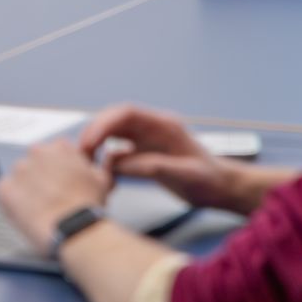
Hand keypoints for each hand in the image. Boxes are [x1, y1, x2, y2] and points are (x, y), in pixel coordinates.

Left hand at [0, 139, 112, 251]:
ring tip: (39, 208)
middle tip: (50, 197)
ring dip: (26, 189)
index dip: (57, 169)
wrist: (74, 228)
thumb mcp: (102, 179)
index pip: (54, 152)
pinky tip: (27, 212)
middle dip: (40, 177)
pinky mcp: (5, 189)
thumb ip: (92, 166)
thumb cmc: (88, 207)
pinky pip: (5, 192)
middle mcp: (37, 152)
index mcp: (60, 147)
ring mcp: (20, 170)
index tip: (60, 183)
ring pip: (20, 178)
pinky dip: (13, 202)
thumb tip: (89, 166)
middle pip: (35, 163)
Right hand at [78, 105, 254, 213]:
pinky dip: (106, 160)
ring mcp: (147, 140)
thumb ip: (154, 167)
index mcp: (163, 125)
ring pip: (113, 134)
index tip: (90, 141)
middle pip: (115, 120)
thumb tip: (118, 164)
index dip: (104, 123)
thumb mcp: (185, 175)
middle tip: (81, 153)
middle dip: (95, 132)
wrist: (221, 188)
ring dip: (97, 144)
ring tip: (86, 162)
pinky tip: (102, 174)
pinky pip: (118, 151)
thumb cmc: (208, 181)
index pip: (126, 113)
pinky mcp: (144, 154)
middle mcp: (152, 128)